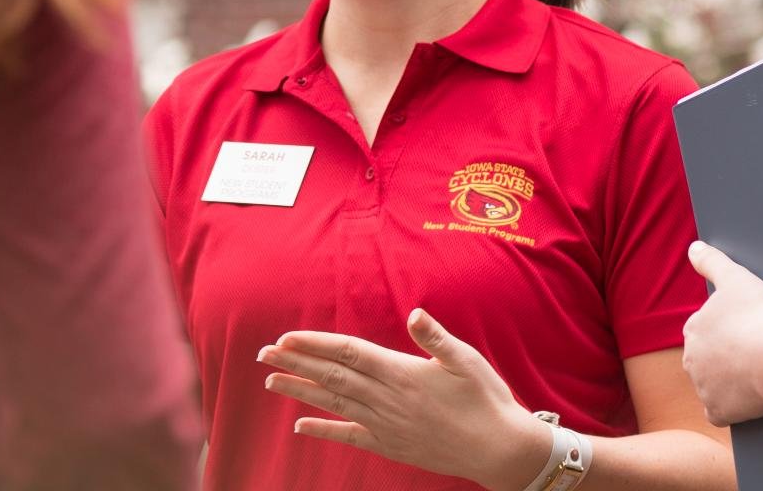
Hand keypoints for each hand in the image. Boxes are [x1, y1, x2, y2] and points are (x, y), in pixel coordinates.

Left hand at [259, 308, 544, 489]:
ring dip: (300, 391)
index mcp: (402, 373)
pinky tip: (300, 426)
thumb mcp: (466, 360)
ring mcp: (385, 424)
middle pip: (331, 376)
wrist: (499, 450)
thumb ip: (435, 338)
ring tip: (270, 381)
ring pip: (333, 403)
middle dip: (295, 364)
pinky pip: (349, 436)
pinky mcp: (389, 445)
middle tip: (263, 354)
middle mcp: (387, 399)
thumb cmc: (486, 400)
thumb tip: (414, 313)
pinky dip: (323, 430)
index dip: (314, 345)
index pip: (348, 353)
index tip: (286, 338)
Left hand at [681, 240, 762, 425]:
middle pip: (707, 360)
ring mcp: (702, 387)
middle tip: (755, 356)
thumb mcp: (736, 278)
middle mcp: (691, 359)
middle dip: (726, 359)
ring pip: (712, 386)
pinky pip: (720, 413)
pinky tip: (749, 402)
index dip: (728, 332)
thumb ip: (712, 261)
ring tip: (758, 377)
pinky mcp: (717, 411)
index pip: (705, 331)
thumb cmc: (759, 315)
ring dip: (730, 384)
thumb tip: (693, 247)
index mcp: (694, 328)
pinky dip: (732, 410)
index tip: (748, 332)